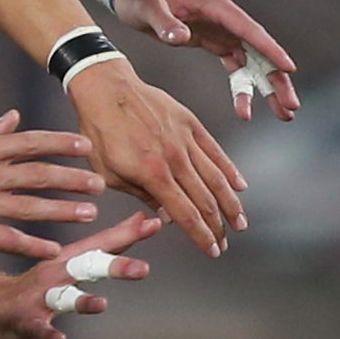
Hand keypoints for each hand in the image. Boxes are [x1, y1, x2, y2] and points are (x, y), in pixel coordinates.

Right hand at [0, 111, 101, 258]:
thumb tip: (13, 118)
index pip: (32, 143)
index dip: (62, 144)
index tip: (86, 147)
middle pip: (40, 175)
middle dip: (73, 179)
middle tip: (100, 184)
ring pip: (32, 207)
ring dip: (63, 211)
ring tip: (88, 214)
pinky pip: (10, 239)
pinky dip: (34, 245)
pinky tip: (54, 251)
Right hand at [0, 211, 158, 338]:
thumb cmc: (37, 286)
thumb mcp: (72, 263)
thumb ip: (106, 245)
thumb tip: (142, 220)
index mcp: (68, 260)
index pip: (103, 244)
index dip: (130, 234)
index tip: (156, 223)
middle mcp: (55, 273)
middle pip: (88, 267)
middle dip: (115, 266)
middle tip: (143, 269)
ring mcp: (39, 297)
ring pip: (63, 297)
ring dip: (82, 301)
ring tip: (100, 305)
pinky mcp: (25, 320)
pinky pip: (39, 328)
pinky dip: (49, 334)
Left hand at [66, 57, 245, 256]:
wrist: (105, 88)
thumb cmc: (99, 130)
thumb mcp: (108, 172)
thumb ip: (140, 195)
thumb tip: (166, 216)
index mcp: (152, 174)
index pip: (185, 213)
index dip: (201, 235)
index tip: (211, 250)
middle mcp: (174, 158)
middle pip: (205, 200)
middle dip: (217, 226)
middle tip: (225, 243)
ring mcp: (185, 139)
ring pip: (216, 177)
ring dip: (230, 203)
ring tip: (240, 222)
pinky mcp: (190, 123)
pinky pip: (215, 150)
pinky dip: (229, 169)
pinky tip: (240, 186)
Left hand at [109, 0, 299, 120]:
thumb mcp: (148, 9)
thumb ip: (165, 23)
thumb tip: (180, 36)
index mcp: (216, 7)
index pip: (250, 30)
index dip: (270, 50)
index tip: (289, 69)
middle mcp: (225, 18)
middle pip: (260, 50)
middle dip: (276, 78)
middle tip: (290, 105)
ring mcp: (222, 31)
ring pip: (253, 62)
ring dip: (266, 88)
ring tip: (283, 114)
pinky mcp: (214, 41)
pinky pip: (235, 67)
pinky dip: (242, 88)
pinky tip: (246, 110)